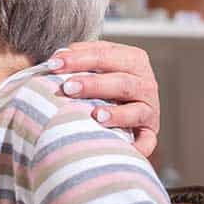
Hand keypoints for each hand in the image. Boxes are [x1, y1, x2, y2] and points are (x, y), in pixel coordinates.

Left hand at [47, 41, 159, 157]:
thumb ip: (78, 58)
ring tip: (96, 116)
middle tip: (68, 87)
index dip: (79, 58)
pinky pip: (147, 141)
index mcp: (132, 59)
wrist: (125, 106)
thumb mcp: (94, 64)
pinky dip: (138, 146)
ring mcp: (149, 109)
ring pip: (136, 111)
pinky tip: (124, 149)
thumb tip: (56, 58)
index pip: (105, 54)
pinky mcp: (149, 132)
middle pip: (122, 82)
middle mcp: (144, 83)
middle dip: (93, 84)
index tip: (54, 63)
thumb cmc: (101, 81)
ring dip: (116, 114)